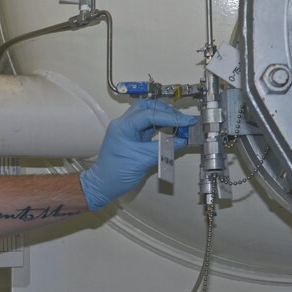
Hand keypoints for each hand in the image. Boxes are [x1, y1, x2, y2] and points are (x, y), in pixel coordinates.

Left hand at [79, 99, 197, 210]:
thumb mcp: (142, 160)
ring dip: (164, 116)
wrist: (104, 184)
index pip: (149, 114)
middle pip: (147, 107)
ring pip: (147, 113)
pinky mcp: (133, 135)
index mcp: (122, 126)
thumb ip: (163, 148)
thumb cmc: (117, 173)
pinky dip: (161, 125)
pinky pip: (148, 124)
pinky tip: (171, 128)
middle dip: (167, 112)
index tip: (186, 121)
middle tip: (183, 121)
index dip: (170, 116)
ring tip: (179, 124)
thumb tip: (182, 140)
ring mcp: (128, 129)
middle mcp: (124, 123)